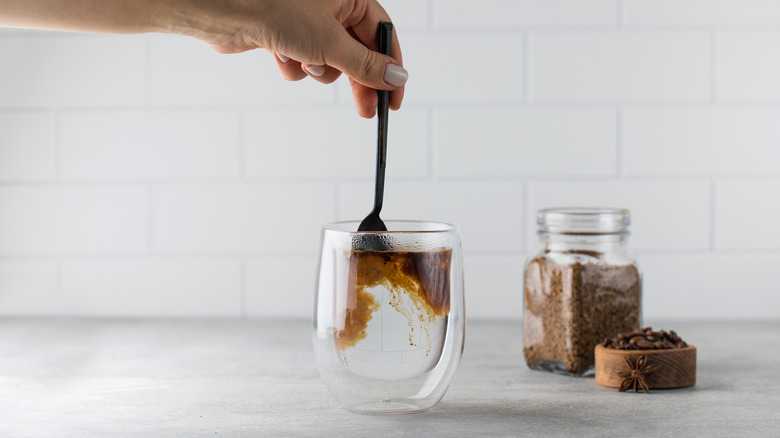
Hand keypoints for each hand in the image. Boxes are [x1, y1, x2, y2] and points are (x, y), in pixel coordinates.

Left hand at [179, 0, 406, 117]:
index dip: (390, 68)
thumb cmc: (275, 8)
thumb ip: (366, 65)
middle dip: (357, 81)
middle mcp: (331, 7)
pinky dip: (294, 66)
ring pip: (329, 62)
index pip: (382, 35)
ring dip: (316, 70)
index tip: (393, 98)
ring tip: (301, 61)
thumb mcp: (330, 42)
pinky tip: (279, 56)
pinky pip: (303, 63)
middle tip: (365, 111)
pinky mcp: (287, 37)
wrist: (224, 10)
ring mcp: (308, 23)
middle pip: (357, 53)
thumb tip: (396, 78)